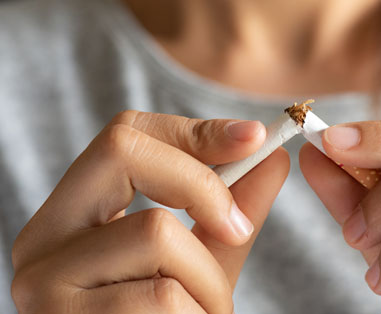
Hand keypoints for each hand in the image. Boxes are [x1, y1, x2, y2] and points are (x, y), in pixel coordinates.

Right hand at [11, 111, 289, 313]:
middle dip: (202, 186)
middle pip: (125, 154)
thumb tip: (273, 156)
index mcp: (73, 215)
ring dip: (207, 282)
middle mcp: (42, 241)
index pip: (125, 135)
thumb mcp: (202, 260)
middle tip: (237, 230)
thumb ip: (232, 209)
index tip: (255, 138)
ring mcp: (45, 285)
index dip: (194, 130)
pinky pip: (163, 297)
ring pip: (158, 234)